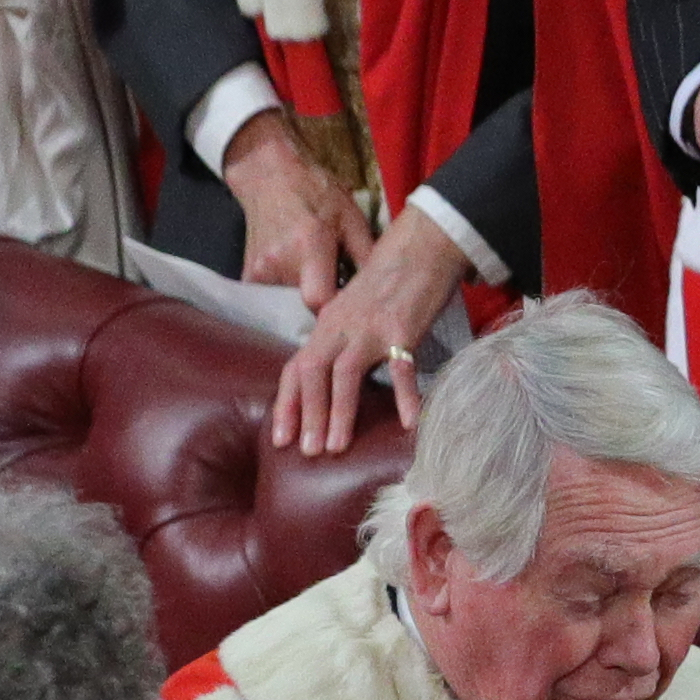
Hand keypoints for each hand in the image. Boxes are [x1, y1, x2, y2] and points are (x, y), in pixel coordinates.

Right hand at [217, 112, 382, 305]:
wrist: (270, 177)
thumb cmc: (316, 193)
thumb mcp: (352, 219)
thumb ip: (366, 256)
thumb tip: (381, 292)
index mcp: (308, 247)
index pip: (318, 301)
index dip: (336, 312)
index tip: (350, 308)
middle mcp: (278, 264)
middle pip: (304, 309)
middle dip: (323, 310)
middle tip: (339, 299)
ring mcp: (258, 272)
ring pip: (288, 306)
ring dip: (306, 302)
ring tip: (319, 286)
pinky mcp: (247, 276)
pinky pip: (273, 299)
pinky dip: (289, 296)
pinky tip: (300, 281)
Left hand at [270, 209, 466, 459]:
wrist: (419, 246)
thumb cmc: (386, 283)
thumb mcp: (351, 311)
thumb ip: (338, 341)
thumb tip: (329, 380)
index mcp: (325, 325)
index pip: (295, 368)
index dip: (287, 404)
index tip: (280, 437)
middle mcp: (339, 327)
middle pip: (313, 374)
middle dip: (307, 415)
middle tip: (307, 453)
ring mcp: (370, 328)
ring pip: (344, 374)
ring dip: (339, 412)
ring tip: (336, 447)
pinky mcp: (403, 328)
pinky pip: (402, 368)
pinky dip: (405, 396)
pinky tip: (409, 423)